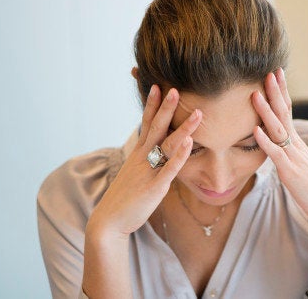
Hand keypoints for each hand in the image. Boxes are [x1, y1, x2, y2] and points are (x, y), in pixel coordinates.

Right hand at [86, 85, 201, 237]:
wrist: (109, 221)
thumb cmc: (126, 197)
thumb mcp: (136, 173)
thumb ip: (147, 161)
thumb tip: (159, 151)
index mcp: (138, 154)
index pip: (146, 124)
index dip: (152, 105)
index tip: (157, 85)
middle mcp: (142, 159)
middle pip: (156, 128)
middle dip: (166, 108)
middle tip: (175, 89)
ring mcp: (148, 172)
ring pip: (167, 145)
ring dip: (183, 128)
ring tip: (198, 113)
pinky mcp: (154, 187)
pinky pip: (169, 169)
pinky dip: (180, 155)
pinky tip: (189, 143)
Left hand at [251, 68, 307, 222]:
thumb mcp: (299, 162)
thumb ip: (288, 150)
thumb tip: (277, 141)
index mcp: (296, 142)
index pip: (288, 110)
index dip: (282, 92)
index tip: (276, 73)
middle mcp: (295, 145)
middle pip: (284, 113)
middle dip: (276, 92)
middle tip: (269, 72)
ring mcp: (292, 157)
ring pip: (277, 129)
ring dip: (266, 111)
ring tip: (255, 94)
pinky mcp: (289, 171)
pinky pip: (275, 154)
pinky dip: (265, 141)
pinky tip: (255, 130)